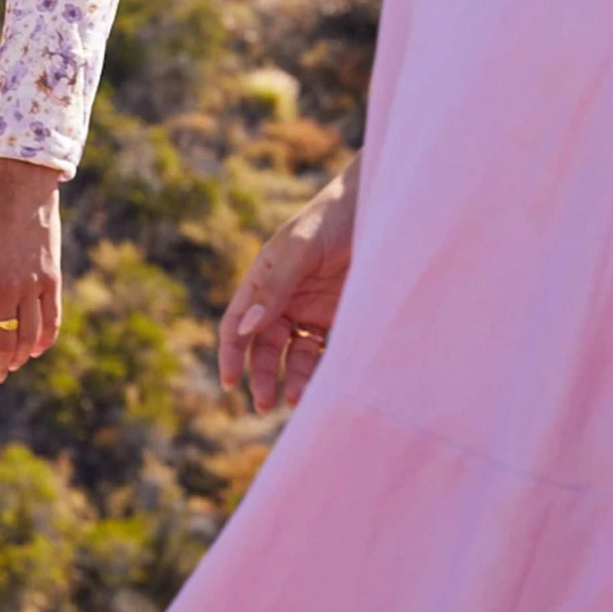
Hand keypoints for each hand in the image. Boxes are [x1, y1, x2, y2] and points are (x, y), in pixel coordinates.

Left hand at [0, 159, 61, 383]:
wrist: (23, 194)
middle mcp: (5, 289)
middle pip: (3, 340)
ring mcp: (31, 286)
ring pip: (27, 336)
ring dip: (19, 357)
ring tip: (13, 365)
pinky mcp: (52, 281)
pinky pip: (51, 321)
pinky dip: (44, 340)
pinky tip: (36, 350)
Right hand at [218, 154, 359, 413]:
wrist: (383, 208)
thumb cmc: (333, 218)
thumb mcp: (300, 248)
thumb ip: (276, 288)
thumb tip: (245, 330)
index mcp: (264, 279)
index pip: (237, 323)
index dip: (230, 353)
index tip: (230, 382)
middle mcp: (284, 298)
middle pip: (263, 346)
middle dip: (260, 375)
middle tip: (263, 403)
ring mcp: (312, 310)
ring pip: (293, 354)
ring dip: (290, 378)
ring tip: (295, 400)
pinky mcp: (340, 318)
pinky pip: (324, 352)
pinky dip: (318, 371)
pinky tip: (320, 387)